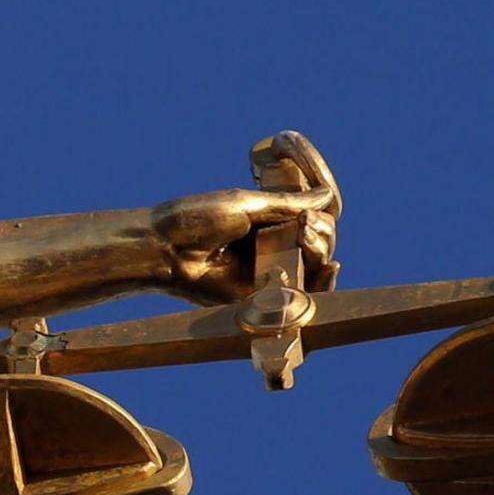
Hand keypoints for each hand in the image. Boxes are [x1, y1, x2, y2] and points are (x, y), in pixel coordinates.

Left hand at [151, 180, 336, 303]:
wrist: (163, 247)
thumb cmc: (196, 219)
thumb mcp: (246, 205)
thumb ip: (288, 205)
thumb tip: (327, 195)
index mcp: (266, 224)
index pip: (312, 225)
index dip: (320, 222)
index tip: (309, 218)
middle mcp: (268, 249)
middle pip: (317, 248)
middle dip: (322, 237)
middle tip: (305, 230)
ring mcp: (263, 274)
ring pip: (312, 270)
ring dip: (321, 254)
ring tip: (308, 243)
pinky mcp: (257, 298)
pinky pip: (297, 298)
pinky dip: (319, 285)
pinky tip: (330, 269)